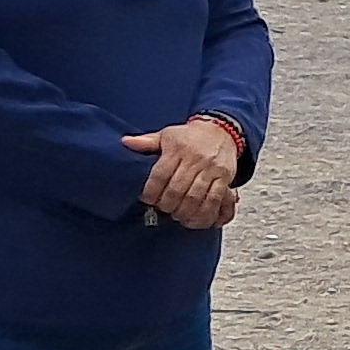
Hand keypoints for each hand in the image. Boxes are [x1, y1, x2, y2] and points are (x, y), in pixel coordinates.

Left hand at [126, 115, 245, 224]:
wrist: (220, 131)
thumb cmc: (190, 137)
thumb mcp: (166, 135)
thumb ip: (147, 142)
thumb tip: (125, 142)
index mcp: (177, 148)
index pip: (160, 174)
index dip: (151, 191)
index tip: (147, 199)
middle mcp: (194, 158)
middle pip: (176, 189)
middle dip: (167, 204)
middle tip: (162, 210)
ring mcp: (210, 169)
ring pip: (194, 197)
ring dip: (183, 211)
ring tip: (177, 215)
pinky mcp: (224, 177)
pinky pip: (214, 199)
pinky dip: (203, 212)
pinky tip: (194, 218)